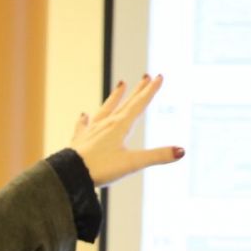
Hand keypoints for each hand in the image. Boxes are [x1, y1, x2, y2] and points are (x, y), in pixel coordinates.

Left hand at [70, 74, 181, 188]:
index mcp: (120, 126)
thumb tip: (182, 151)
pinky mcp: (79, 140)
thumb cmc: (101, 168)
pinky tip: (83, 115)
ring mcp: (91, 130)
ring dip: (115, 97)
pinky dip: (84, 120)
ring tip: (121, 84)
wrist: (69, 174)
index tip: (159, 76)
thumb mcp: (133, 163)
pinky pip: (83, 126)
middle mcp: (106, 124)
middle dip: (138, 90)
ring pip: (105, 109)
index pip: (139, 104)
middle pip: (125, 103)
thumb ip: (157, 156)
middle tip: (146, 76)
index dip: (150, 91)